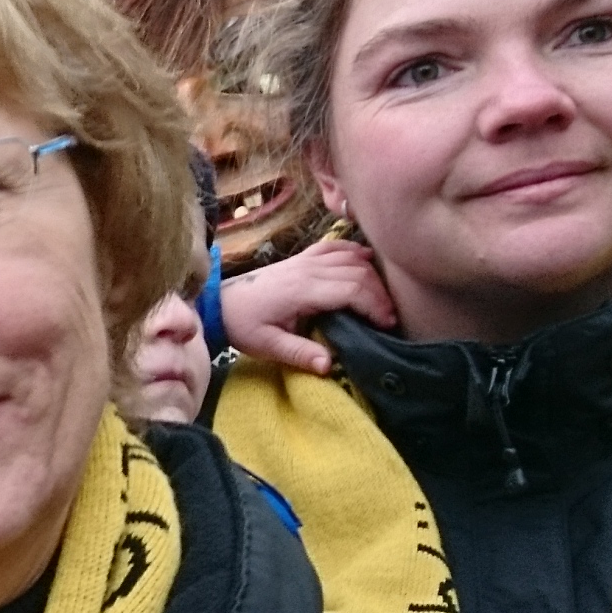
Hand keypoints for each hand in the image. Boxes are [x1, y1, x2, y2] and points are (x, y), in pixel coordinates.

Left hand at [219, 238, 398, 374]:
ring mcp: (304, 260)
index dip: (375, 304)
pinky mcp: (301, 257)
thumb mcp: (267, 345)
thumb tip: (328, 366)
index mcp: (302, 290)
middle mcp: (307, 269)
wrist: (220, 303)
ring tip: (383, 298)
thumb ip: (299, 354)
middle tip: (391, 317)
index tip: (387, 324)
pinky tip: (368, 259)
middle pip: (358, 272)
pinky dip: (355, 250)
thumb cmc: (243, 325)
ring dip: (372, 274)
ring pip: (350, 257)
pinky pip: (334, 246)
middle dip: (380, 293)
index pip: (351, 289)